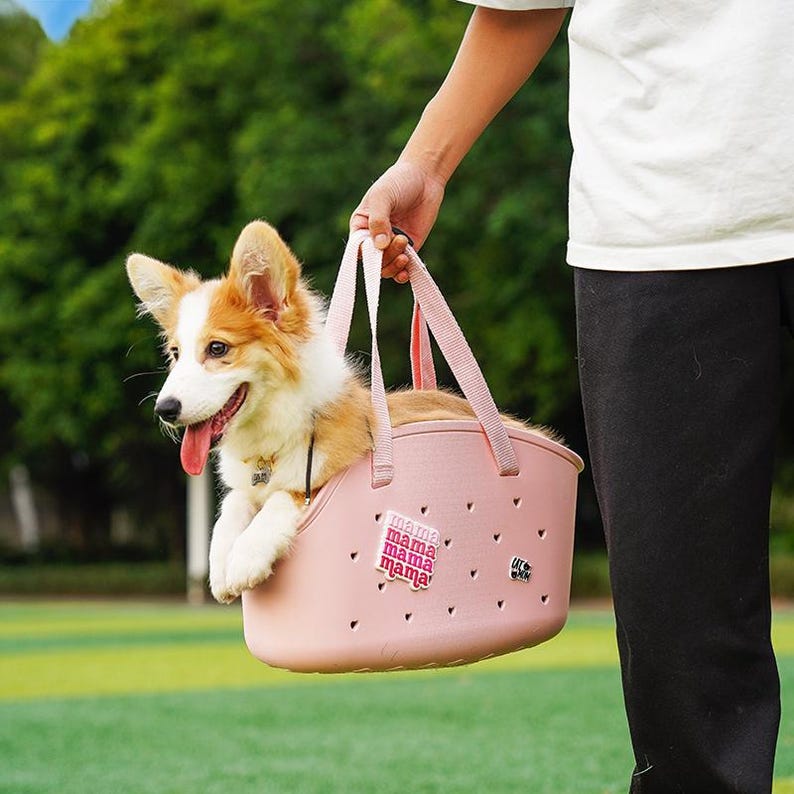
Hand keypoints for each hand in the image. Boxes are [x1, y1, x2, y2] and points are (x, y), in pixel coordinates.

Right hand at [350, 160, 444, 282]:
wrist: (425, 178)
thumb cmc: (398, 182)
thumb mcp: (382, 196)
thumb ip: (378, 220)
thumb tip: (380, 245)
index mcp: (361, 226)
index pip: (357, 249)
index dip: (366, 254)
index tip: (377, 248)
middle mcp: (374, 238)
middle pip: (373, 262)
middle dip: (386, 257)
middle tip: (401, 240)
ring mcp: (391, 245)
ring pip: (387, 267)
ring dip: (395, 264)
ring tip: (406, 250)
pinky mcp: (409, 248)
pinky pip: (402, 268)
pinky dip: (403, 273)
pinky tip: (406, 271)